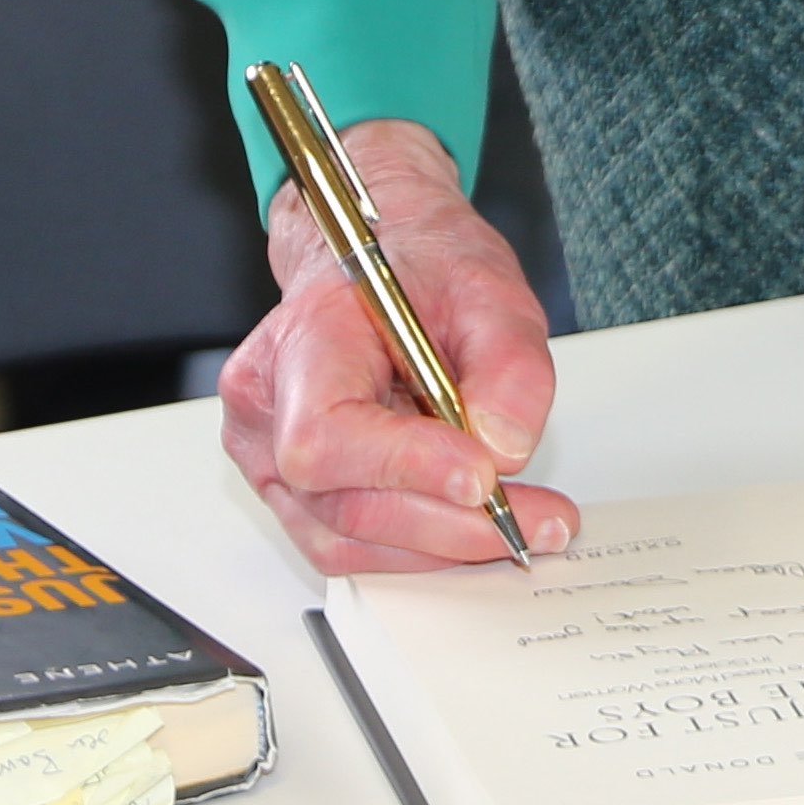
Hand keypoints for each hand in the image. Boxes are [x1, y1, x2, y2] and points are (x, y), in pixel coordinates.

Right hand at [217, 119, 578, 575]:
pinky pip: (350, 544)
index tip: (482, 476)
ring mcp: (268, 459)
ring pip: (348, 541)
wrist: (381, 257)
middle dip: (449, 524)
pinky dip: (418, 547)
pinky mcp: (292, 494)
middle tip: (535, 520)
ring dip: (441, 547)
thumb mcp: (489, 287)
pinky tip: (475, 525)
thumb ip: (507, 363)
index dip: (402, 466)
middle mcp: (267, 407)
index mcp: (304, 338)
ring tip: (520, 525)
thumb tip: (504, 448)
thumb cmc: (418, 266)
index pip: (326, 432)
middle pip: (344, 504)